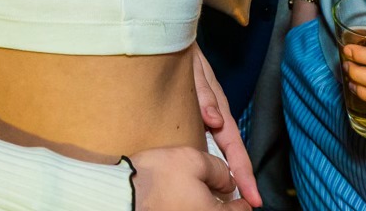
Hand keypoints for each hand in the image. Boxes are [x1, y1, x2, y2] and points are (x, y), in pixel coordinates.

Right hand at [130, 146, 252, 210]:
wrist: (122, 194)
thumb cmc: (158, 178)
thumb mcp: (194, 160)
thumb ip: (220, 170)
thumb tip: (229, 181)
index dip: (243, 199)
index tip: (242, 194)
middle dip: (223, 204)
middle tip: (221, 191)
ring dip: (205, 205)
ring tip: (199, 192)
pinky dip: (189, 206)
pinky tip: (181, 198)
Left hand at [192, 46, 260, 205]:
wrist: (170, 36)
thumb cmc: (183, 52)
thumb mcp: (194, 69)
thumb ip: (204, 95)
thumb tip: (215, 122)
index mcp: (219, 107)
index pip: (234, 145)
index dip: (244, 172)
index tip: (252, 196)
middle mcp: (216, 113)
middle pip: (231, 151)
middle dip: (241, 179)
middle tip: (248, 203)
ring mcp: (207, 113)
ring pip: (220, 147)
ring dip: (228, 170)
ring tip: (233, 194)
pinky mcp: (197, 112)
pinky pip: (207, 139)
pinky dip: (212, 157)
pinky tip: (209, 169)